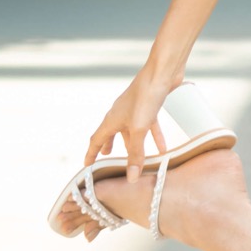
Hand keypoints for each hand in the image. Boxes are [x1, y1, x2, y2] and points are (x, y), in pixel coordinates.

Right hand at [85, 63, 182, 182]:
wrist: (162, 72)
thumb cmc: (146, 97)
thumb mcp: (139, 129)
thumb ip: (136, 154)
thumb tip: (131, 178)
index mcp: (112, 119)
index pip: (96, 140)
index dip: (91, 154)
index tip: (86, 165)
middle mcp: (120, 114)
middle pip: (112, 134)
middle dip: (110, 146)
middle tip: (107, 158)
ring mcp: (135, 109)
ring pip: (132, 131)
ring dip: (134, 144)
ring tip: (135, 157)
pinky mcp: (150, 105)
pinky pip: (150, 125)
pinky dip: (155, 137)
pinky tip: (163, 148)